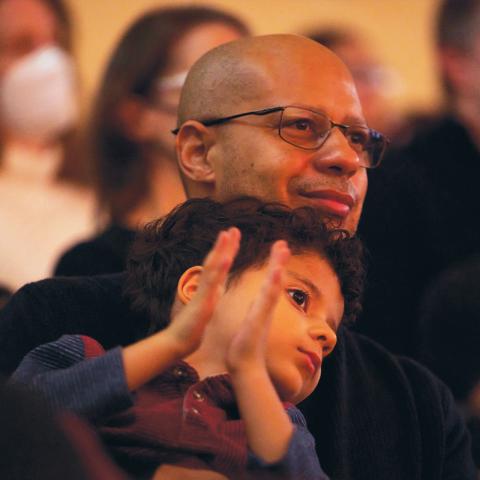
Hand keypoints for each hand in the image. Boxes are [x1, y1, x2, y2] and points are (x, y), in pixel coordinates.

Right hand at [166, 227, 240, 356]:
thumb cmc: (190, 328)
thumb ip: (209, 295)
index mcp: (209, 289)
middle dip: (224, 245)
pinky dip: (218, 271)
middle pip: (214, 262)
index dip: (226, 251)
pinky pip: (211, 285)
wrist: (177, 344)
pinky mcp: (202, 303)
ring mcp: (202, 294)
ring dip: (219, 251)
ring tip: (227, 234)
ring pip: (211, 269)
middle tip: (233, 228)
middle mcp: (205, 288)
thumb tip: (216, 286)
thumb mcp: (205, 307)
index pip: (219, 266)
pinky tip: (225, 258)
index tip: (233, 237)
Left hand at [226, 240, 290, 374]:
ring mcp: (264, 313)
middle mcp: (265, 308)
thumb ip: (254, 318)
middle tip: (284, 243)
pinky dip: (273, 285)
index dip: (273, 267)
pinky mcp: (260, 319)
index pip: (268, 283)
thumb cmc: (244, 349)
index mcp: (260, 308)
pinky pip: (267, 299)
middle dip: (278, 261)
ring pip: (273, 286)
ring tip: (283, 250)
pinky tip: (276, 273)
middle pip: (275, 280)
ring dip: (278, 267)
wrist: (245, 368)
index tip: (276, 251)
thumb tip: (256, 314)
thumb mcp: (250, 328)